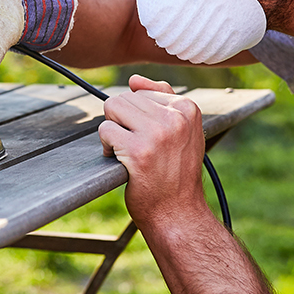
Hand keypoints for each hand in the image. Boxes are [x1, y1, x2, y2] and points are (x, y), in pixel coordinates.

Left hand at [99, 75, 208, 225]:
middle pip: (123, 98)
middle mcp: (175, 117)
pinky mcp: (139, 151)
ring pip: (111, 109)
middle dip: (121, 121)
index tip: (149, 138)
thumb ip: (162, 100)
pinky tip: (121, 162)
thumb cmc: (176, 173)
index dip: (136, 116)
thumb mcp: (182, 131)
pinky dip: (106, 147)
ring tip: (128, 152)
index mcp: (187, 108)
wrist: (178, 213)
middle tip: (135, 146)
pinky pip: (105, 130)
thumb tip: (134, 80)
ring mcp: (158, 133)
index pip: (141, 91)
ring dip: (112, 132)